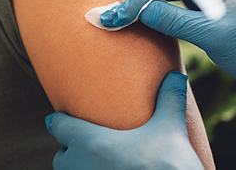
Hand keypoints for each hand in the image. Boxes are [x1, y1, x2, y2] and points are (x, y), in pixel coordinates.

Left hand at [46, 71, 201, 169]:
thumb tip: (177, 75)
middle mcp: (80, 166)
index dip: (60, 120)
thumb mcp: (171, 129)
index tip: (60, 118)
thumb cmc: (168, 165)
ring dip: (80, 167)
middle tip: (89, 144)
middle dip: (72, 150)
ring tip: (98, 162)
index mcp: (90, 142)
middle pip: (62, 156)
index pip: (58, 126)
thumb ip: (170, 99)